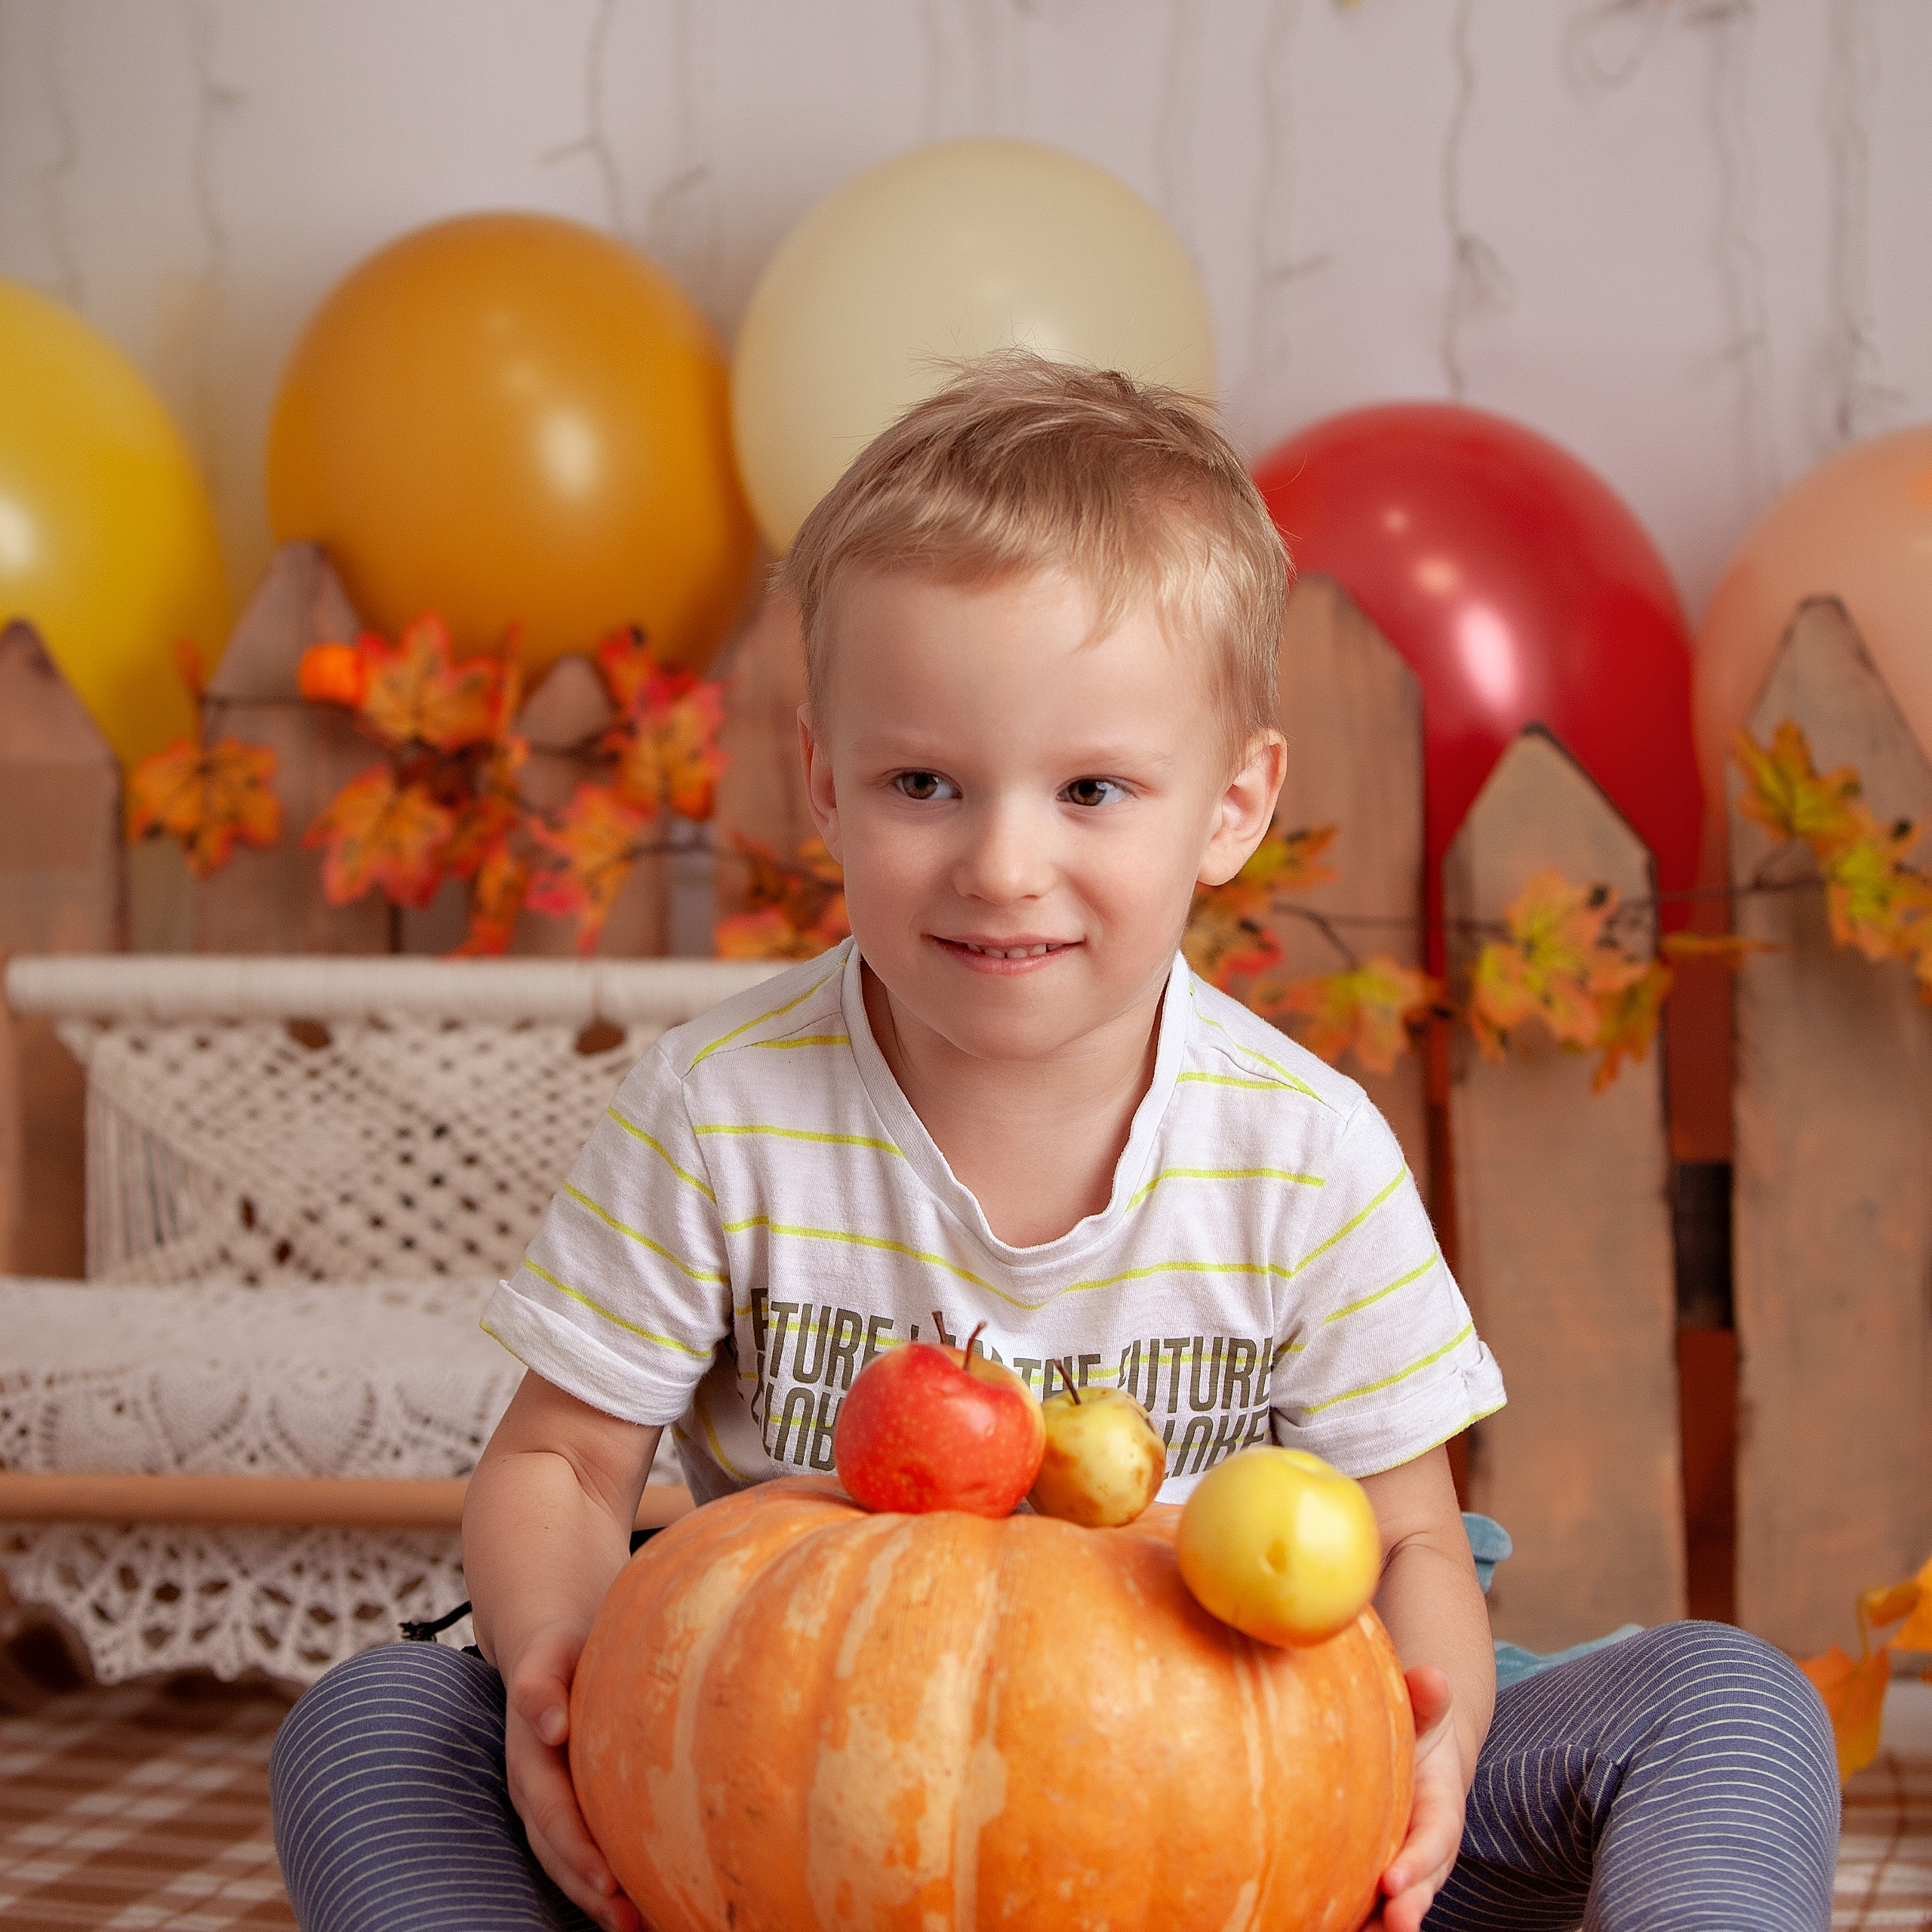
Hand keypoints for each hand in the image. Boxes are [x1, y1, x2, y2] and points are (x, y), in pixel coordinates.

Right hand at [503, 1621, 642, 1931]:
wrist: (553, 1642)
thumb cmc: (561, 1646)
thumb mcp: (547, 1654)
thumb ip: (538, 1685)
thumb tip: (549, 1728)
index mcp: (530, 1758)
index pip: (553, 1815)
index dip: (578, 1850)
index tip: (609, 1880)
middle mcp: (535, 1789)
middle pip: (559, 1852)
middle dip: (590, 1890)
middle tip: (631, 1921)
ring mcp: (549, 1801)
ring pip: (566, 1861)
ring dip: (598, 1899)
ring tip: (638, 1927)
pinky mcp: (570, 1804)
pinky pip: (582, 1849)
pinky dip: (605, 1882)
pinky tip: (643, 1906)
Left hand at [1370, 1666, 1466, 1931]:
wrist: (1416, 1753)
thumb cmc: (1418, 1728)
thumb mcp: (1425, 1712)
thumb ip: (1427, 1700)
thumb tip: (1433, 1677)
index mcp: (1441, 1812)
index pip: (1434, 1842)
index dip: (1418, 1864)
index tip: (1393, 1882)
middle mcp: (1425, 1849)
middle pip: (1420, 1885)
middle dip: (1408, 1908)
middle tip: (1392, 1924)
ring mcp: (1402, 1866)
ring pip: (1395, 1905)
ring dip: (1378, 1925)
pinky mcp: (1375, 1874)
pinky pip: (1366, 1903)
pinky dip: (1350, 1918)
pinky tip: (1318, 1925)